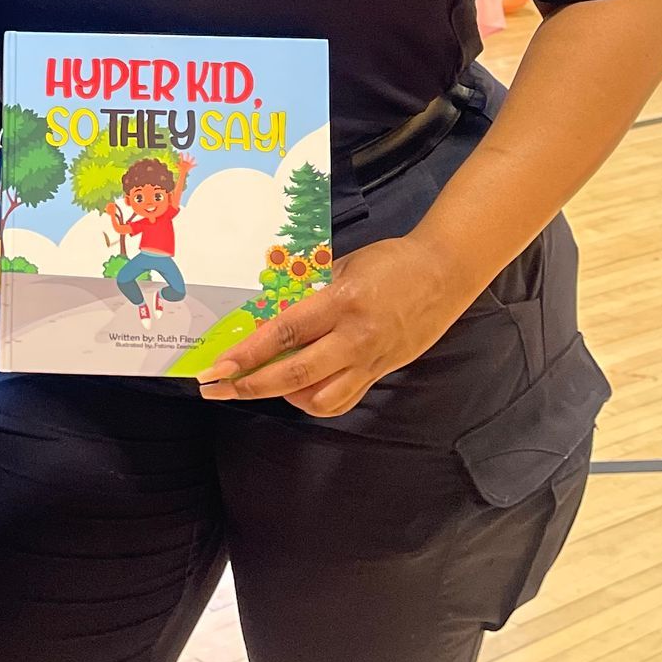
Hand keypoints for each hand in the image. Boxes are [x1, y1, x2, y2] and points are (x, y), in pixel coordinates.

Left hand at [199, 233, 472, 414]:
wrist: (445, 273)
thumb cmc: (391, 261)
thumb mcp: (344, 266)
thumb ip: (310, 292)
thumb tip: (270, 314)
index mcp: (341, 302)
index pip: (284, 335)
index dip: (247, 355)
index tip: (217, 368)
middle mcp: (354, 338)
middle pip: (294, 375)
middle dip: (249, 386)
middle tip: (216, 389)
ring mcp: (370, 361)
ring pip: (319, 399)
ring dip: (284, 396)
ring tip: (263, 383)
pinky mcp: (381, 373)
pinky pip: (342, 399)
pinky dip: (315, 400)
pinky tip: (302, 387)